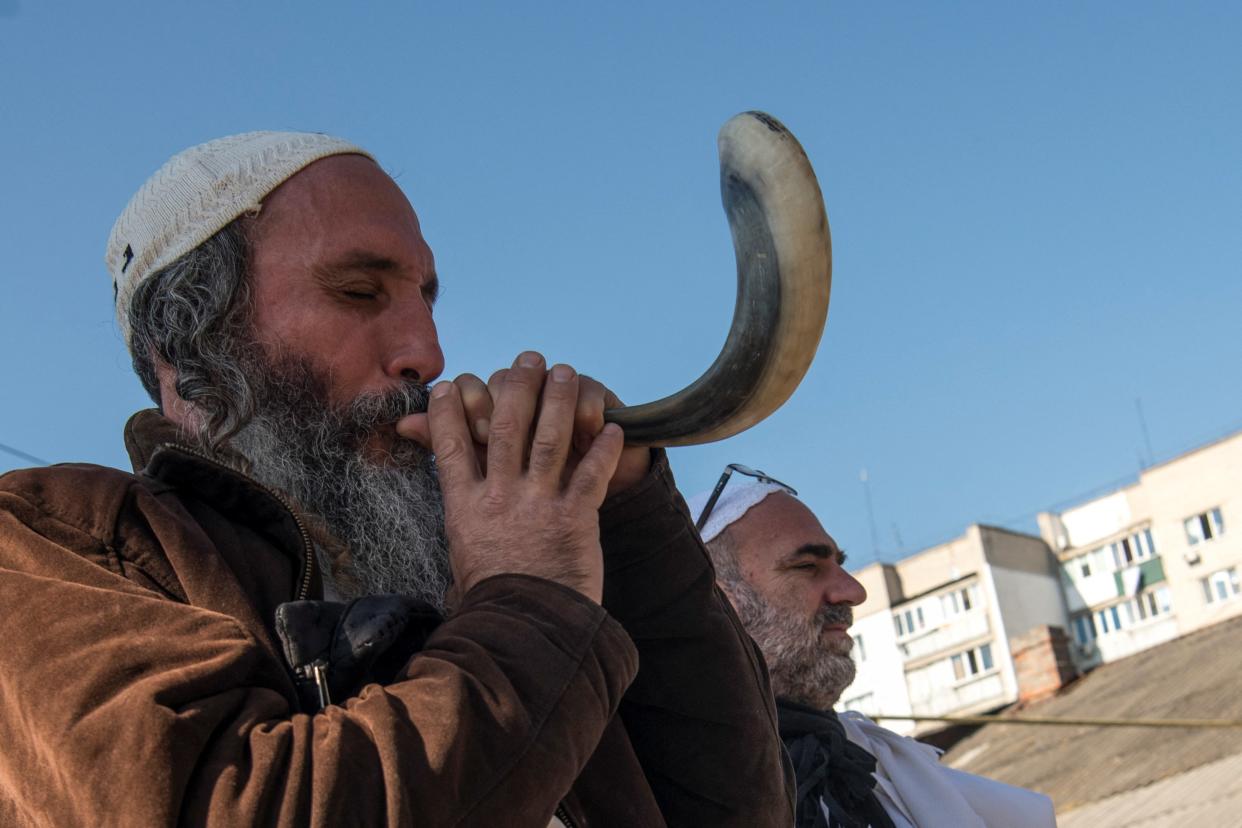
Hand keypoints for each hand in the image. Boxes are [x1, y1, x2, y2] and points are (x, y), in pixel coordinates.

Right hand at [422, 352, 624, 602]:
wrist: (523, 630)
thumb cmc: (491, 595)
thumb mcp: (460, 549)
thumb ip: (456, 509)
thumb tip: (442, 501)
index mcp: (465, 505)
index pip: (451, 444)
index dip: (449, 410)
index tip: (451, 384)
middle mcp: (499, 497)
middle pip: (505, 426)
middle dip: (517, 386)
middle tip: (529, 359)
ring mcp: (538, 505)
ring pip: (549, 439)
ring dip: (559, 401)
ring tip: (566, 372)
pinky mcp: (575, 518)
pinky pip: (591, 473)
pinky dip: (604, 448)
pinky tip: (614, 427)